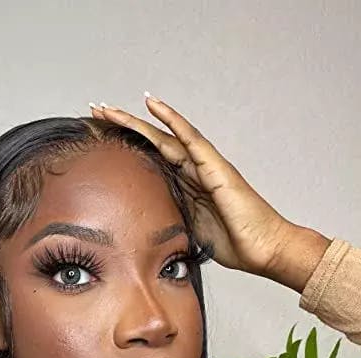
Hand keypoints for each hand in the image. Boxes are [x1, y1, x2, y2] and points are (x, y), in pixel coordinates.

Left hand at [89, 95, 301, 276]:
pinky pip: (190, 139)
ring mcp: (205, 165)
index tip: (100, 139)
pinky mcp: (215, 167)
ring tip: (109, 108)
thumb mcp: (188, 231)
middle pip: (152, 142)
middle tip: (96, 112)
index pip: (151, 161)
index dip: (126, 148)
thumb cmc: (234, 243)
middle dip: (123, 128)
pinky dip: (172, 120)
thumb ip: (169, 219)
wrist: (263, 249)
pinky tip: (153, 105)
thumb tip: (142, 224)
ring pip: (165, 136)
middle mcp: (194, 170)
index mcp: (186, 186)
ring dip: (136, 121)